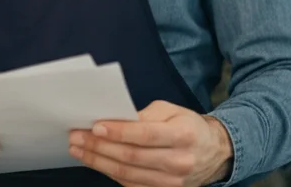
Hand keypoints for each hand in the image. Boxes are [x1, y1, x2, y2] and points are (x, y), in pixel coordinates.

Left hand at [69, 101, 233, 186]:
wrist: (213, 153)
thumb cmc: (188, 126)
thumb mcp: (172, 110)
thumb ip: (145, 115)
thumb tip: (114, 120)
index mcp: (183, 135)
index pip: (145, 135)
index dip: (118, 131)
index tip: (95, 126)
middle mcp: (178, 161)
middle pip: (131, 156)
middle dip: (99, 146)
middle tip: (76, 136)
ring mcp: (171, 182)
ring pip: (127, 174)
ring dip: (98, 161)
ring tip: (78, 149)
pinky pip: (130, 184)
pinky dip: (109, 172)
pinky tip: (95, 161)